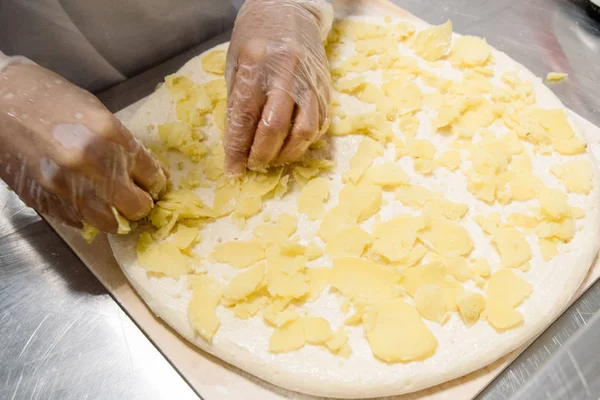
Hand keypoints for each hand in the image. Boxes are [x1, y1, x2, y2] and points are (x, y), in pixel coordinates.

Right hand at [0, 62, 166, 231]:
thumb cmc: (48, 98)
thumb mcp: (96, 112)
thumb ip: (123, 144)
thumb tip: (147, 173)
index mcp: (110, 135)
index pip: (153, 177)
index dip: (156, 183)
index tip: (153, 185)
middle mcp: (92, 164)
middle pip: (138, 206)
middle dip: (140, 203)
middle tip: (135, 196)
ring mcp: (67, 187)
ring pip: (110, 223)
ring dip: (115, 215)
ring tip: (111, 204)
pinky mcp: (45, 201)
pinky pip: (79, 221)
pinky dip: (86, 215)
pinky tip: (83, 200)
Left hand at [224, 0, 332, 174]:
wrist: (290, 11)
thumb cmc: (256, 37)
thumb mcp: (236, 63)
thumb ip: (237, 102)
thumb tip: (237, 144)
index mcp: (257, 64)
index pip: (245, 116)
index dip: (237, 148)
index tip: (233, 169)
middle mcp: (287, 73)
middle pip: (275, 128)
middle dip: (261, 155)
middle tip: (252, 165)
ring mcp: (310, 81)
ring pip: (303, 131)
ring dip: (286, 153)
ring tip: (273, 158)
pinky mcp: (325, 89)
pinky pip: (319, 124)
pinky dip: (304, 141)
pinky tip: (291, 144)